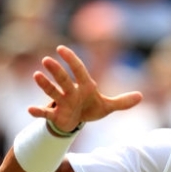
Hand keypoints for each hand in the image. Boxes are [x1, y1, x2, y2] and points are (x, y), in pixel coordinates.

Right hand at [28, 45, 143, 131]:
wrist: (76, 122)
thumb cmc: (90, 108)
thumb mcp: (107, 106)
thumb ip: (122, 101)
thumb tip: (140, 96)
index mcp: (84, 86)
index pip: (79, 70)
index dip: (71, 60)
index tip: (61, 49)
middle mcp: (71, 92)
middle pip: (64, 80)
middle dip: (56, 71)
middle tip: (47, 60)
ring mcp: (62, 103)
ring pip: (53, 92)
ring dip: (45, 85)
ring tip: (36, 75)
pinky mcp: (56, 115)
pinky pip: (46, 113)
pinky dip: (38, 112)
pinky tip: (30, 110)